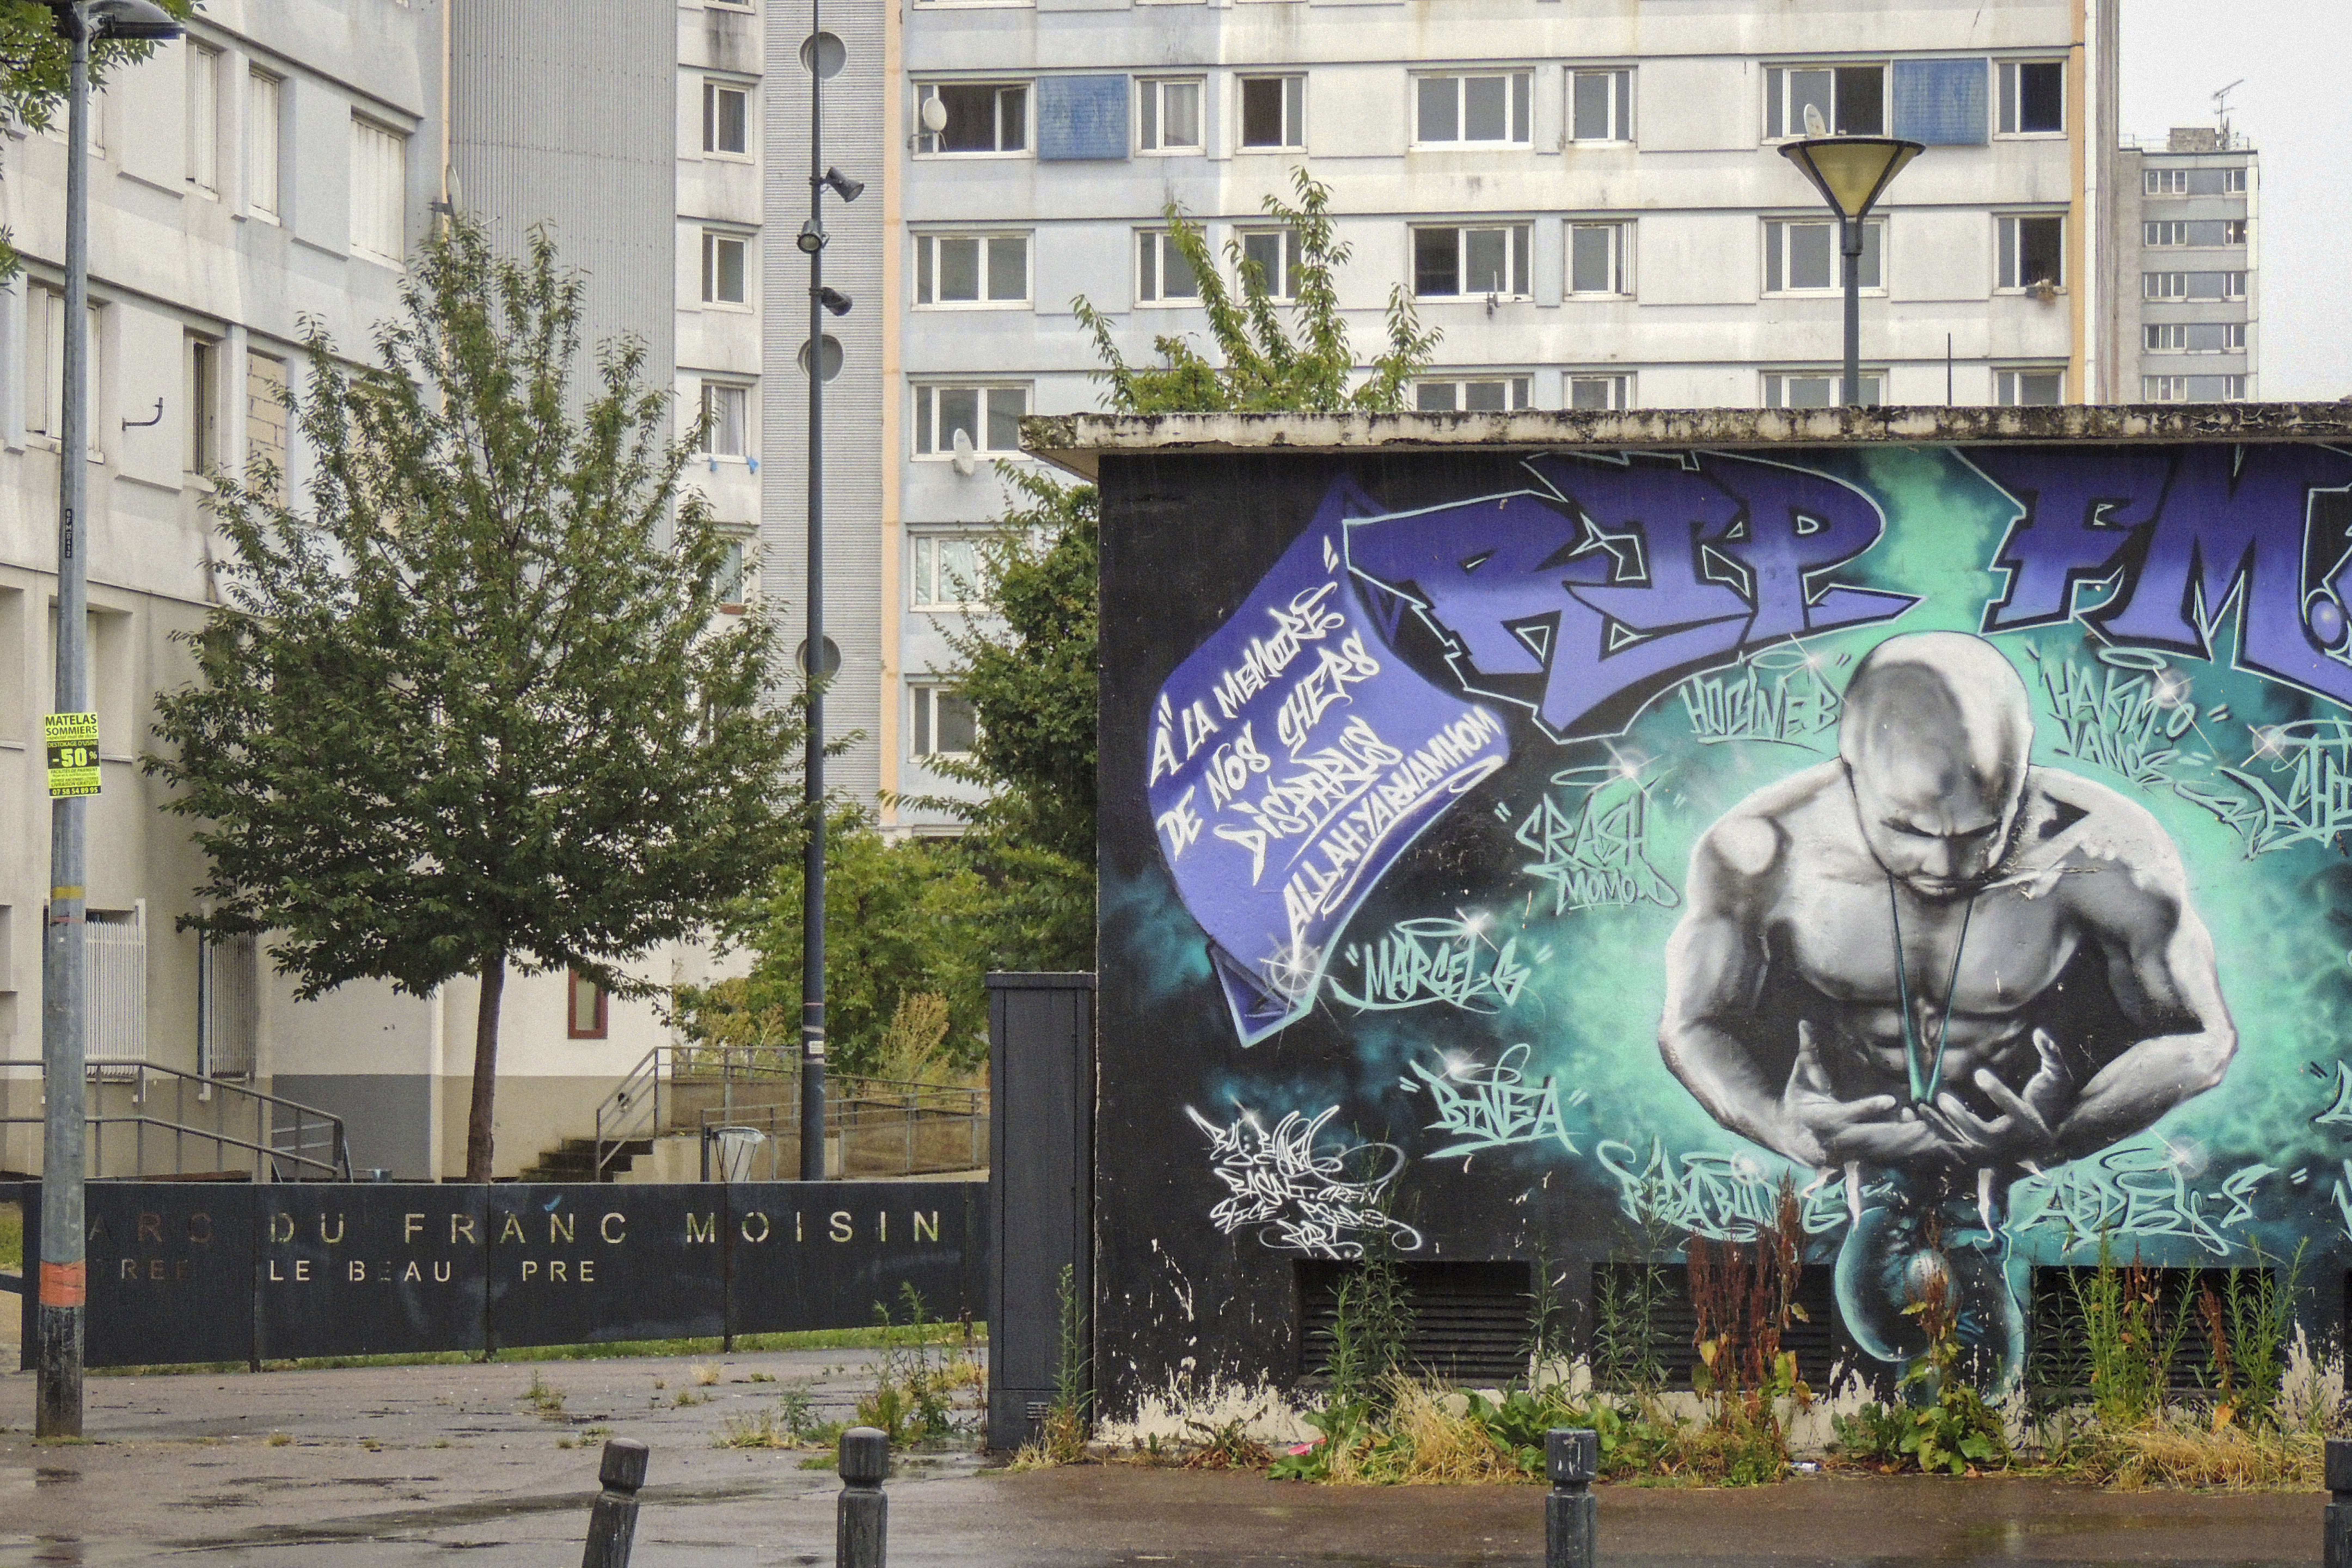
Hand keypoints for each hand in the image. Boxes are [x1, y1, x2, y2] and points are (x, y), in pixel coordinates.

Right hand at [1778, 1020, 1945, 1166]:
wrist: (1794, 1135)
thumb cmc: (1799, 1100)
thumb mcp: (1800, 1077)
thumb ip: (1807, 1053)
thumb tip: (1804, 1023)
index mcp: (1821, 1117)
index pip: (1846, 1113)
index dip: (1867, 1108)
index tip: (1890, 1100)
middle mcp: (1837, 1138)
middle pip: (1872, 1136)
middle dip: (1899, 1131)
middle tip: (1924, 1121)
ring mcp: (1851, 1151)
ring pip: (1883, 1148)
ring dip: (1908, 1141)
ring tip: (1933, 1130)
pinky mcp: (1861, 1156)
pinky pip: (1887, 1154)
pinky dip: (1906, 1148)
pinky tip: (1926, 1139)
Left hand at [1916, 1029, 2074, 1167]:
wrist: (2047, 1131)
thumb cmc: (2051, 1098)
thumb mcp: (2057, 1076)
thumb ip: (2052, 1055)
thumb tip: (2040, 1032)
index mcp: (2032, 1122)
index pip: (2016, 1110)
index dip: (1998, 1092)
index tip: (1979, 1072)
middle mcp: (2013, 1139)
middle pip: (1986, 1136)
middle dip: (1963, 1119)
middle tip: (1942, 1097)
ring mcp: (1996, 1147)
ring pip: (1967, 1143)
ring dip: (1944, 1125)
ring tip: (1923, 1106)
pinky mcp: (1982, 1147)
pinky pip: (1957, 1142)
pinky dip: (1938, 1130)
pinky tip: (1919, 1113)